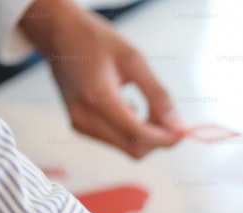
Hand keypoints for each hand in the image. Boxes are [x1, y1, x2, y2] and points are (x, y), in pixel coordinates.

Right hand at [19, 0, 183, 157]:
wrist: (59, 34)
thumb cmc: (95, 40)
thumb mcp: (134, 60)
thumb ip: (157, 94)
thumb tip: (178, 126)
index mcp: (96, 97)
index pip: (138, 135)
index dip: (165, 138)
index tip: (183, 131)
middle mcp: (84, 117)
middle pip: (134, 148)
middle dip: (158, 139)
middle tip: (170, 117)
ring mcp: (80, 125)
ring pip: (126, 147)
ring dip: (146, 134)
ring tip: (148, 105)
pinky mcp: (80, 126)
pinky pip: (116, 140)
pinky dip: (132, 131)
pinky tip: (131, 107)